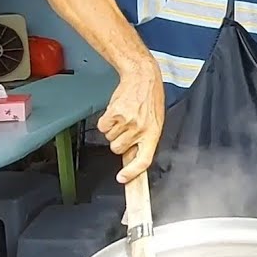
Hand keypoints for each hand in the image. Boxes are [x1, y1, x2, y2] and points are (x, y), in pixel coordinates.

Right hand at [100, 61, 164, 183]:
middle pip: (118, 149)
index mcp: (153, 133)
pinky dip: (106, 121)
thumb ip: (145, 139)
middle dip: (119, 141)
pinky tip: (116, 112)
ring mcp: (127, 122)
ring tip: (124, 116)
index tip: (123, 179)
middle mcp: (140, 129)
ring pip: (109, 138)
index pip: (143, 160)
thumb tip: (132, 157)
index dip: (132, 173)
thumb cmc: (150, 98)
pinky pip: (102, 127)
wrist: (143, 76)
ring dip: (113, 129)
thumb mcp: (155, 121)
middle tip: (127, 127)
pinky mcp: (114, 114)